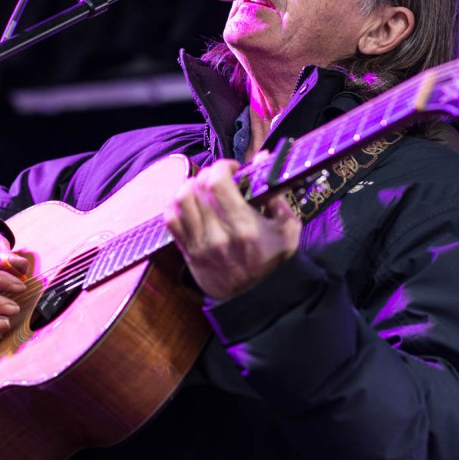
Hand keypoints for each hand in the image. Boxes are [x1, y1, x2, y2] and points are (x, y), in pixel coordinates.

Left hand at [163, 159, 300, 300]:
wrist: (257, 301)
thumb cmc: (274, 262)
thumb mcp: (288, 229)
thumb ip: (276, 194)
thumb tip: (262, 159)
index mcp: (244, 227)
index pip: (217, 182)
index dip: (222, 166)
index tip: (233, 169)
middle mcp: (218, 235)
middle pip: (197, 186)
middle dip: (208, 173)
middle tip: (219, 177)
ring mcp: (200, 245)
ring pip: (180, 199)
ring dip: (191, 186)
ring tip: (203, 188)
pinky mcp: (188, 253)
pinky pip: (170, 219)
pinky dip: (176, 204)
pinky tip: (189, 202)